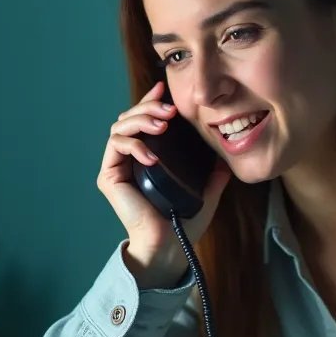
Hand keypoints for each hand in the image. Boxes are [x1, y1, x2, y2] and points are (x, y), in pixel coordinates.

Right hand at [98, 81, 231, 289]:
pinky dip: (134, 144)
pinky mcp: (109, 177)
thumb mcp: (205, 192)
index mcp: (148, 157)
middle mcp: (130, 158)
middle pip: (130, 117)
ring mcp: (118, 166)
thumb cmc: (184, 223)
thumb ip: (213, 175)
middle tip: (169, 111)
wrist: (171, 247)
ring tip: (162, 126)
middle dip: (148, 107)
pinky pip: (116, 147)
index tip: (164, 89)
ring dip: (141, 119)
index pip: (145, 121)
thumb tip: (226, 159)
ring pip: (120, 127)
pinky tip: (152, 154)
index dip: (152, 101)